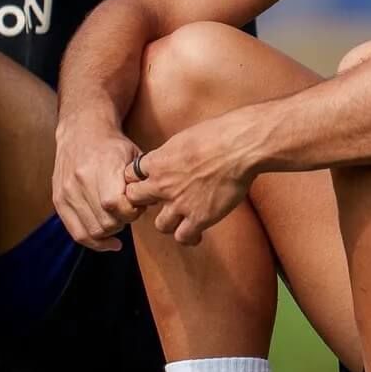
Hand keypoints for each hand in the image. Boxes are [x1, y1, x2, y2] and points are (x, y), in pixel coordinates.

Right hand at [52, 113, 142, 252]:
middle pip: (105, 221)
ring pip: (92, 230)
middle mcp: (80, 181)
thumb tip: (156, 202)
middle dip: (123, 222)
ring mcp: (66, 192)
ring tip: (118, 219)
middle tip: (129, 212)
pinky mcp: (58, 201)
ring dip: (110, 231)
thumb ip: (143, 180)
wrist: (81, 132)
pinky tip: (110, 242)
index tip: (138, 206)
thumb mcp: (134, 156)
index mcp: (101, 167)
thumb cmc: (113, 145)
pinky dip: (95, 243)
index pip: (115, 204)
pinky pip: (76, 232)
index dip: (131, 211)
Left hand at [122, 109, 263, 245]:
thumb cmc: (218, 134)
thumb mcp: (184, 137)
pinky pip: (184, 237)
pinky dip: (189, 237)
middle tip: (160, 200)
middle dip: (145, 200)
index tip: (149, 180)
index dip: (139, 179)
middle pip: (135, 200)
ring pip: (160, 225)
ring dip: (169, 222)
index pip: (130, 175)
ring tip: (181, 219)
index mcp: (157, 162)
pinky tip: (197, 233)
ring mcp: (180, 203)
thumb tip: (172, 156)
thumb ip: (172, 153)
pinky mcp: (199, 217)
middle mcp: (162, 185)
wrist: (239, 147)